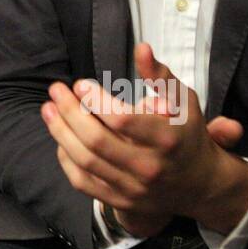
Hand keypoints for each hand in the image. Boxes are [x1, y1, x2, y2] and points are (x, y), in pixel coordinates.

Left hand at [41, 43, 247, 236]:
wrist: (199, 183)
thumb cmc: (186, 133)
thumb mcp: (183, 100)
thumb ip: (159, 75)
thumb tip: (141, 48)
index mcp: (166, 139)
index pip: (122, 120)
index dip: (96, 100)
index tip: (80, 84)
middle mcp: (149, 167)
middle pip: (97, 141)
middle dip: (70, 112)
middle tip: (56, 90)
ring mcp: (134, 188)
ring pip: (85, 161)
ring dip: (60, 132)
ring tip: (48, 109)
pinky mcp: (121, 201)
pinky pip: (83, 182)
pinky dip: (66, 159)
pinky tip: (60, 138)